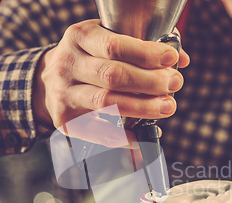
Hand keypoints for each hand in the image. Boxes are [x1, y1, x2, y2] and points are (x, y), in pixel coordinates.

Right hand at [33, 19, 189, 146]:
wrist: (50, 79)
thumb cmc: (90, 57)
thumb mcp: (106, 39)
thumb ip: (141, 46)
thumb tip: (181, 59)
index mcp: (80, 37)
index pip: (115, 45)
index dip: (146, 53)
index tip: (172, 59)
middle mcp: (67, 64)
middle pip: (113, 75)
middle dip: (149, 81)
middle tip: (174, 84)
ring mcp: (64, 94)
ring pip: (107, 103)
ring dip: (143, 107)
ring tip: (167, 107)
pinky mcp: (66, 120)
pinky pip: (100, 133)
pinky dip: (127, 136)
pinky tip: (148, 135)